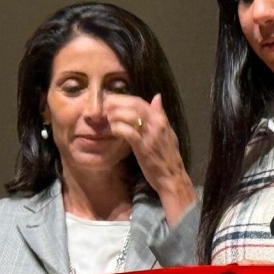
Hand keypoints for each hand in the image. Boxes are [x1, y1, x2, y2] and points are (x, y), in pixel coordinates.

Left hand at [108, 94, 194, 224]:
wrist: (172, 177)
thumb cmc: (167, 156)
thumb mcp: (167, 131)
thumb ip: (160, 114)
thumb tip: (157, 97)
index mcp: (160, 119)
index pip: (139, 101)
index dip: (122, 99)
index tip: (109, 101)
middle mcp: (156, 123)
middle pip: (133, 104)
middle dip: (115, 103)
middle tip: (101, 107)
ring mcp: (150, 134)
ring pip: (129, 115)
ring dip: (114, 114)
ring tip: (103, 119)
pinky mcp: (143, 147)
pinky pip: (127, 132)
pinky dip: (116, 128)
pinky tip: (110, 131)